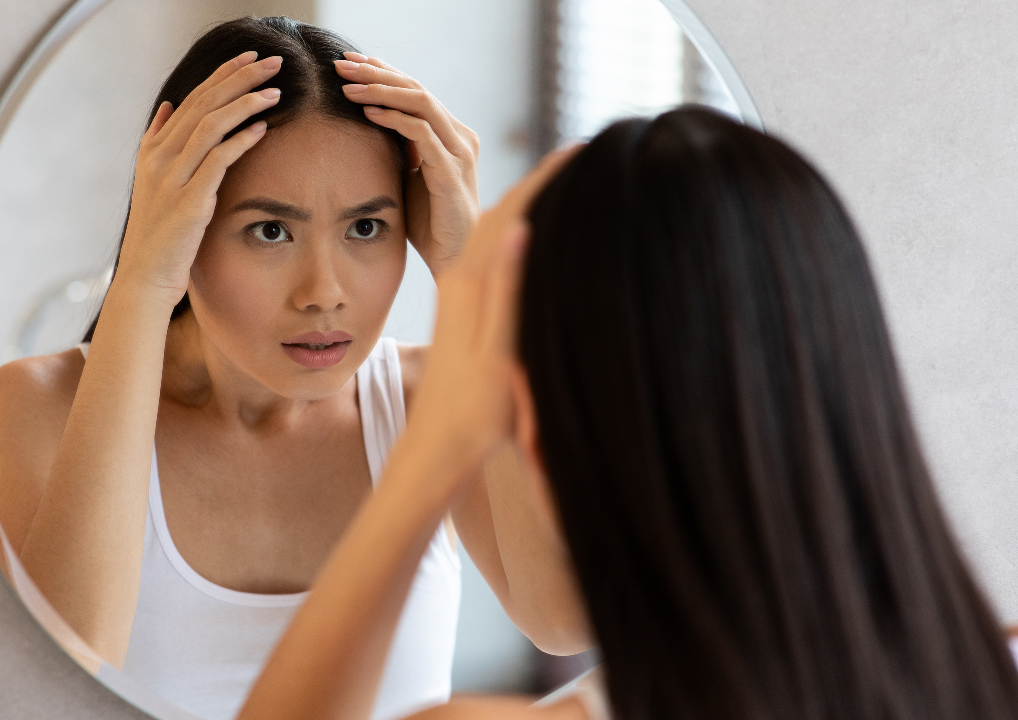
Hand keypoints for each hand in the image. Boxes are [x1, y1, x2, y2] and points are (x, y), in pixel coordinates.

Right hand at [114, 51, 282, 306]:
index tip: (248, 58)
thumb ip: (160, 143)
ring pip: (210, 125)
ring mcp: (172, 178)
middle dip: (238, 78)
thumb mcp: (154, 183)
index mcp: (153, 150)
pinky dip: (240, 140)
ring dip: (245, 103)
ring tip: (274, 90)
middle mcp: (159, 158)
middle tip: (270, 62)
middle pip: (203, 103)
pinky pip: (217, 160)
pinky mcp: (189, 200)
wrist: (146, 276)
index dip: (221, 75)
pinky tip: (261, 128)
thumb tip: (169, 108)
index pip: (192, 99)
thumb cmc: (160, 234)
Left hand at [335, 53, 479, 277]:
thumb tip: (368, 123)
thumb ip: (401, 149)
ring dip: (382, 90)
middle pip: (417, 88)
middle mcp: (460, 136)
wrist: (454, 258)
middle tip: (342, 64)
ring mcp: (459, 152)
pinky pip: (422, 133)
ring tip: (349, 85)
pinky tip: (368, 112)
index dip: (384, 72)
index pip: (415, 90)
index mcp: (451, 134)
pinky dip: (394, 118)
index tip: (349, 63)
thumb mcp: (410, 176)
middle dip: (377, 73)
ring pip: (421, 102)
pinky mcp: (451, 172)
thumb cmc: (429, 221)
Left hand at [404, 146, 580, 474]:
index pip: (513, 212)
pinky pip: (490, 253)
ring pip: (494, 230)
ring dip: (524, 199)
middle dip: (539, 179)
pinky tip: (529, 232)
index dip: (545, 178)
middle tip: (580, 154)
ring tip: (560, 179)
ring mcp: (461, 294)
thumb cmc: (475, 412)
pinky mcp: (462, 309)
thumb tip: (519, 227)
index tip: (578, 150)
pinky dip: (514, 229)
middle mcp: (463, 280)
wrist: (437, 447)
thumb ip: (506, 290)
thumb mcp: (497, 352)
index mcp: (474, 284)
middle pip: (503, 211)